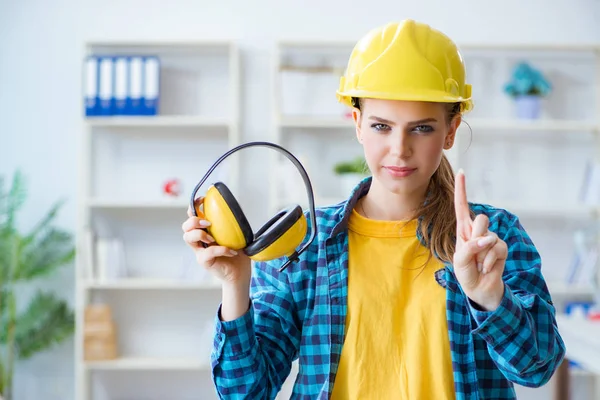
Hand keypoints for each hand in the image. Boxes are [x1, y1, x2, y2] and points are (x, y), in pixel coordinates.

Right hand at [182, 197, 251, 285]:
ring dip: (200, 233)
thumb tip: (238, 209)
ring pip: (188, 238)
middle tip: (208, 222)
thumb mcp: (236, 234)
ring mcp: (200, 250)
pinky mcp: (204, 261)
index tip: (203, 200)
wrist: (240, 272)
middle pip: (185, 226)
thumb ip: (233, 223)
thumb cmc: (238, 252)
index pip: (192, 216)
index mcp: (205, 230)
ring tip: (214, 238)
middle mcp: (199, 240)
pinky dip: (220, 250)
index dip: (193, 206)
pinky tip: (231, 251)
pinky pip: (207, 253)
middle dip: (194, 221)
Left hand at [453, 170, 507, 310]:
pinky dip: (489, 261)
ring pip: (489, 235)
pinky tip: (486, 268)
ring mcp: (490, 239)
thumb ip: (469, 248)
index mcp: (462, 230)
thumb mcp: (460, 262)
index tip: (461, 171)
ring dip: (482, 253)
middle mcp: (477, 231)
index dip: (461, 189)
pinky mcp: (501, 248)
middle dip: (477, 236)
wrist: (480, 289)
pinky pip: (497, 249)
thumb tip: (487, 239)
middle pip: (481, 219)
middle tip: (473, 254)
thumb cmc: (466, 274)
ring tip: (478, 264)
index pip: (461, 206)